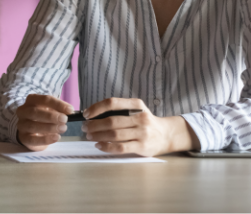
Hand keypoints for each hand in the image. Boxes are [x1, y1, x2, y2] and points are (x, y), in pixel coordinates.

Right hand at [15, 94, 74, 150]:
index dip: (58, 104)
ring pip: (33, 126)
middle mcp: (23, 111)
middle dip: (51, 116)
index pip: (44, 99)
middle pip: (35, 111)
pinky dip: (46, 139)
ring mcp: (21, 125)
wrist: (32, 132)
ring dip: (50, 127)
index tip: (70, 110)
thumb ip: (59, 110)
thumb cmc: (43, 117)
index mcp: (31, 100)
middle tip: (64, 120)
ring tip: (62, 128)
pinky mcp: (23, 138)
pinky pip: (33, 139)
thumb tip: (69, 111)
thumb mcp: (51, 110)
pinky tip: (56, 137)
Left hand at [81, 98, 198, 156]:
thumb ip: (120, 110)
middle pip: (111, 121)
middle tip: (84, 127)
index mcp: (137, 104)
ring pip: (114, 134)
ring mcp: (142, 132)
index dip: (96, 108)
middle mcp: (140, 117)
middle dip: (94, 124)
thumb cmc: (145, 122)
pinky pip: (120, 147)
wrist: (166, 135)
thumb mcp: (136, 109)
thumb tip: (93, 113)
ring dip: (98, 135)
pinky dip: (107, 147)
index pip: (112, 103)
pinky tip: (99, 145)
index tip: (86, 114)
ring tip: (89, 136)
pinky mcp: (142, 146)